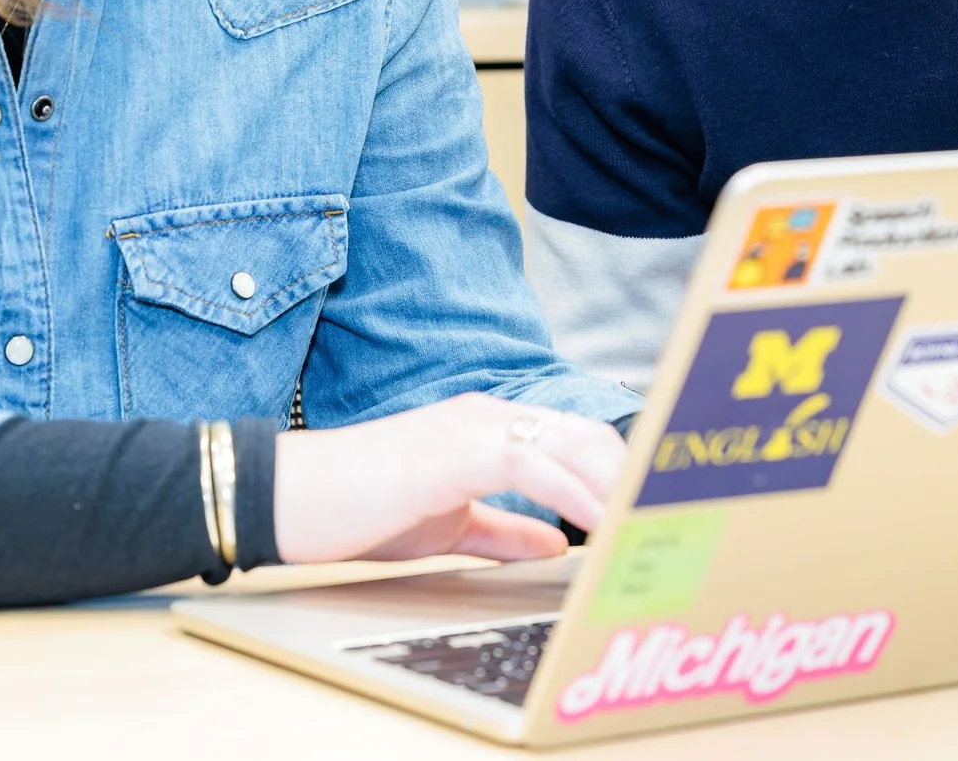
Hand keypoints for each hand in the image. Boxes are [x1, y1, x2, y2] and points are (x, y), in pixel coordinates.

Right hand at [274, 394, 626, 565]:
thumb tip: (557, 541)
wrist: (294, 498)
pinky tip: (597, 519)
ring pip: (568, 443)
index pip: (572, 439)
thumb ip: (503, 530)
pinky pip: (532, 463)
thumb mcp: (445, 526)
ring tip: (645, 520)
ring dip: (614, 484)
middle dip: (630, 475)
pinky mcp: (455, 448)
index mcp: (487, 427)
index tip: (649, 505)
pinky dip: (573, 492)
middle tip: (663, 516)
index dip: (616, 470)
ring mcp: (472, 427)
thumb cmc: (359, 508)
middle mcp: (487, 415)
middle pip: (585, 435)